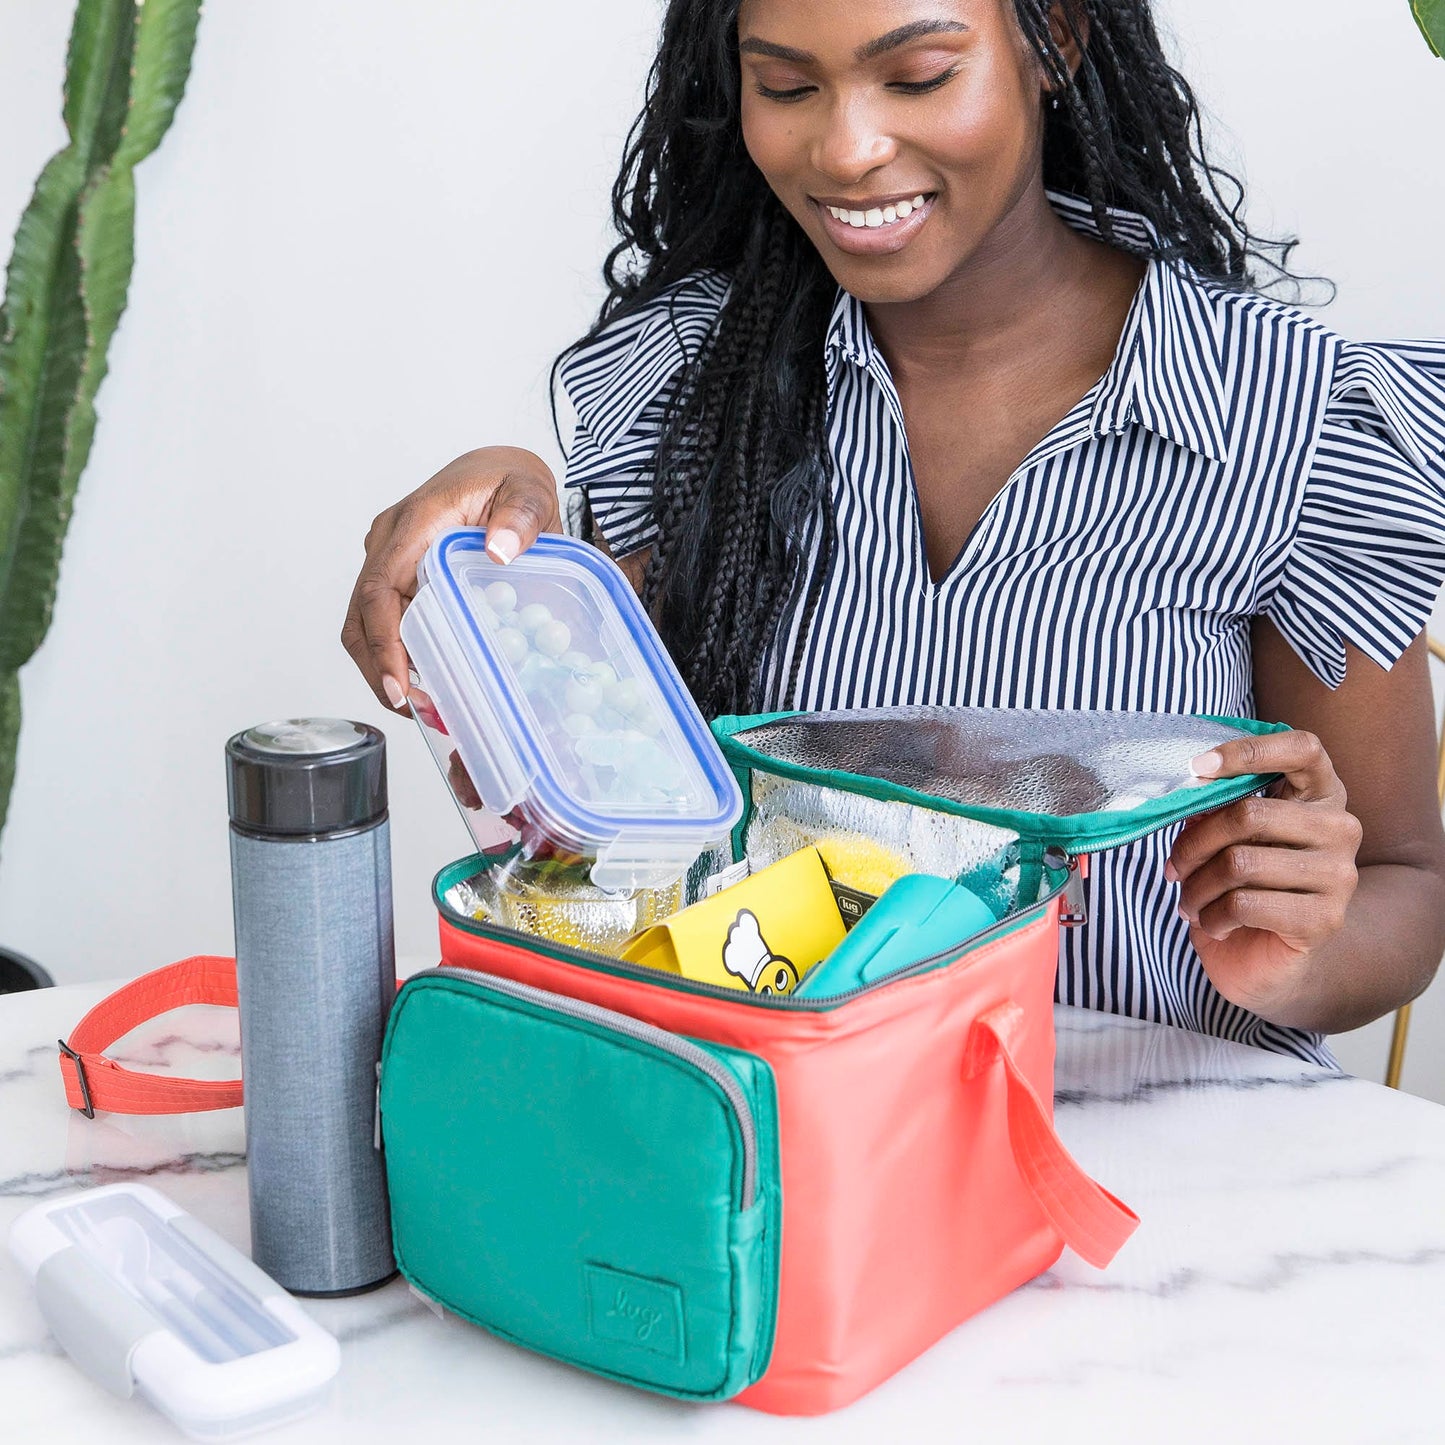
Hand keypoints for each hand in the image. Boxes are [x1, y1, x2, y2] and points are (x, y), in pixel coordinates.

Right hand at [342, 447, 559, 710]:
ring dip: (385, 668)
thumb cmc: (512, 481)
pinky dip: (398, 654)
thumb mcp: (528, 491)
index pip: (380, 590)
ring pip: (367, 624)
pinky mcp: (399, 574)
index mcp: (415, 523)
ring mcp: (390, 558)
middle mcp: (390, 541)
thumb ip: (521, 516)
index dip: (384, 644)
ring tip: (422, 707)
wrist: (502, 472)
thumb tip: (500, 550)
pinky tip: (427, 682)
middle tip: (415, 710)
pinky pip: (387, 620)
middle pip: (362, 616)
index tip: (399, 687)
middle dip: (379, 669)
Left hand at [1165, 730, 1362, 1022]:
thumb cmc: (1242, 888)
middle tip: (1173, 868)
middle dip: (1194, 844)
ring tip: (1190, 901)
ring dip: (1196, 886)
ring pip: (1239, 862)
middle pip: (1249, 813)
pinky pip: (1244, 904)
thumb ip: (1214, 808)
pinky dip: (1211, 916)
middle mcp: (1340, 828)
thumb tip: (1188, 788)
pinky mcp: (1324, 919)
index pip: (1302, 749)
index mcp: (1320, 795)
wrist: (1268, 962)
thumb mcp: (1225, 839)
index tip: (1197, 767)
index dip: (1249, 751)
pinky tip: (1213, 924)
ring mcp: (1339, 875)